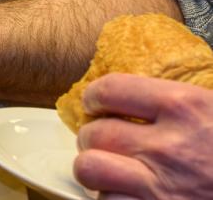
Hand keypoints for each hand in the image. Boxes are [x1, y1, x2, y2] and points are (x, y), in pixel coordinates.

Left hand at [73, 73, 212, 198]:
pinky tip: (128, 195)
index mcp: (186, 107)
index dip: (95, 96)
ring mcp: (161, 187)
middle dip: (93, 136)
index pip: (111, 89)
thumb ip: (184, 102)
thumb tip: (144, 95)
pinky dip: (113, 199)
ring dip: (96, 170)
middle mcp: (168, 146)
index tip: (95, 102)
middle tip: (101, 139)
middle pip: (95, 132)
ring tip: (108, 168)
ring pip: (91, 170)